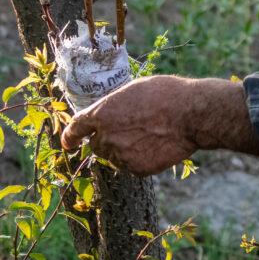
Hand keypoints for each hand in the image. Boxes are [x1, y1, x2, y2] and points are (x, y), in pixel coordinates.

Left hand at [59, 75, 258, 175]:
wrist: (190, 115)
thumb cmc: (164, 95)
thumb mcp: (131, 90)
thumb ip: (112, 106)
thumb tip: (106, 116)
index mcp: (100, 113)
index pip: (75, 129)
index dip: (69, 137)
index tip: (68, 142)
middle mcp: (106, 137)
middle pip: (96, 145)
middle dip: (106, 140)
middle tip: (128, 130)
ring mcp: (121, 156)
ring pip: (114, 157)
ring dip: (123, 149)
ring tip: (147, 135)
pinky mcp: (136, 169)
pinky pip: (130, 166)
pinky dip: (138, 159)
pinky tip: (154, 145)